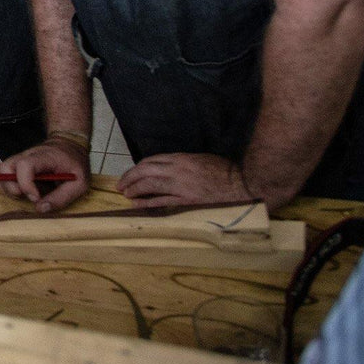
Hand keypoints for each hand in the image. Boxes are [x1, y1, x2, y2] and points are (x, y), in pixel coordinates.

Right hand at [0, 136, 90, 211]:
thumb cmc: (76, 163)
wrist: (70, 144)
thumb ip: (62, 197)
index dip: (26, 185)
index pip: (25, 165)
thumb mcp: (80, 183)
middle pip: (6, 167)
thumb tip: (41, 209)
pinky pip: (7, 173)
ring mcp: (22, 157)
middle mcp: (28, 155)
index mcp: (45, 157)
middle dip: (11, 187)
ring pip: (3, 170)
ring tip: (25, 194)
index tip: (35, 198)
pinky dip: (11, 184)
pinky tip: (25, 190)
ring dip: (9, 187)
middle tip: (27, 196)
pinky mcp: (19, 163)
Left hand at [116, 153, 256, 207]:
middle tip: (121, 184)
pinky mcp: (186, 202)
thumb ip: (183, 163)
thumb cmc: (224, 171)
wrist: (242, 184)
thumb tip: (170, 168)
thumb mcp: (201, 159)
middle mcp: (176, 171)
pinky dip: (146, 203)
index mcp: (181, 159)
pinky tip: (136, 205)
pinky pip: (160, 202)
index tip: (133, 172)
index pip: (152, 161)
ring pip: (149, 185)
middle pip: (145, 171)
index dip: (139, 167)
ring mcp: (180, 187)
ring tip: (125, 193)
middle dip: (130, 177)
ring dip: (134, 189)